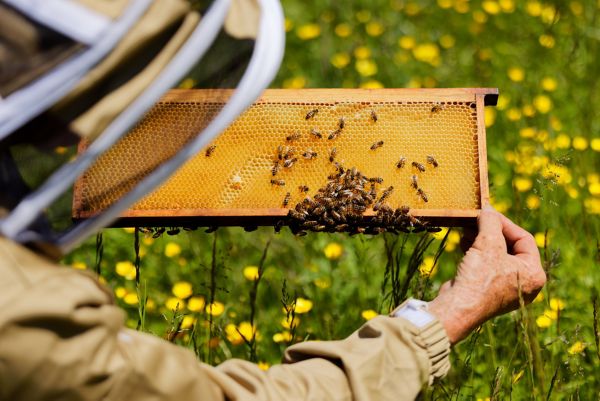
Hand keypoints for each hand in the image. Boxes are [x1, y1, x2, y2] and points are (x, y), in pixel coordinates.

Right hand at [428, 206, 545, 344]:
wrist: (457, 307)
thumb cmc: (479, 277)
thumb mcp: (488, 243)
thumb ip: (490, 222)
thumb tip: (488, 210)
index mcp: (533, 274)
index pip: (524, 239)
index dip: (504, 223)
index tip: (487, 213)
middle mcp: (524, 283)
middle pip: (509, 246)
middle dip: (491, 231)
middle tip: (476, 219)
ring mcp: (505, 288)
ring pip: (496, 255)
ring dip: (481, 239)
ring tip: (467, 228)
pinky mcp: (487, 290)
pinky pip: (486, 265)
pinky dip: (476, 251)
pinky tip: (463, 241)